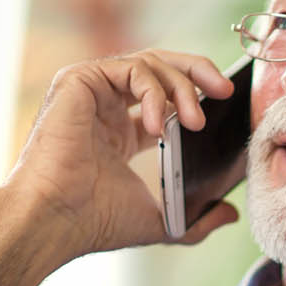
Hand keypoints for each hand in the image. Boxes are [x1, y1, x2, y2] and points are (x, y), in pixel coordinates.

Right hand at [6, 50, 239, 259]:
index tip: (225, 103)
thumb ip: (197, 218)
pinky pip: (130, 68)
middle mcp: (103, 106)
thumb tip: (230, 214)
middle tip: (225, 90)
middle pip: (159, 68)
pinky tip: (161, 124)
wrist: (56, 220)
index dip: (194, 95)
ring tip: (196, 122)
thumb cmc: (95, 222)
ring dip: (182, 87)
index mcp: (118, 132)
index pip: (161, 96)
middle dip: (197, 73)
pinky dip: (153, 91)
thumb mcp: (162, 221)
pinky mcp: (78, 80)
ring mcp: (90, 91)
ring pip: (149, 63)